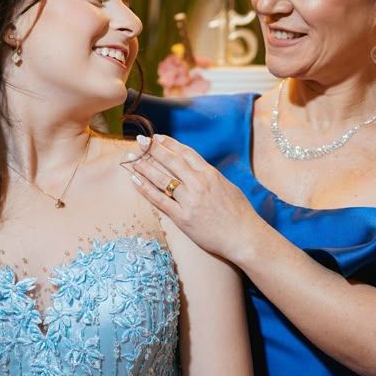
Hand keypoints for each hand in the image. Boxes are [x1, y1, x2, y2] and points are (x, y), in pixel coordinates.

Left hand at [127, 134, 257, 259]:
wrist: (244, 237)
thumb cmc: (240, 215)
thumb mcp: (228, 188)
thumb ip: (211, 178)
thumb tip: (198, 171)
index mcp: (211, 174)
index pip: (185, 153)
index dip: (169, 144)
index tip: (157, 137)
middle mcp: (198, 184)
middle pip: (170, 162)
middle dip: (152, 149)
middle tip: (139, 141)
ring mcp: (189, 201)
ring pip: (161, 179)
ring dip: (144, 166)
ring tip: (132, 158)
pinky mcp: (182, 218)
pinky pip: (159, 201)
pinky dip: (145, 189)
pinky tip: (134, 180)